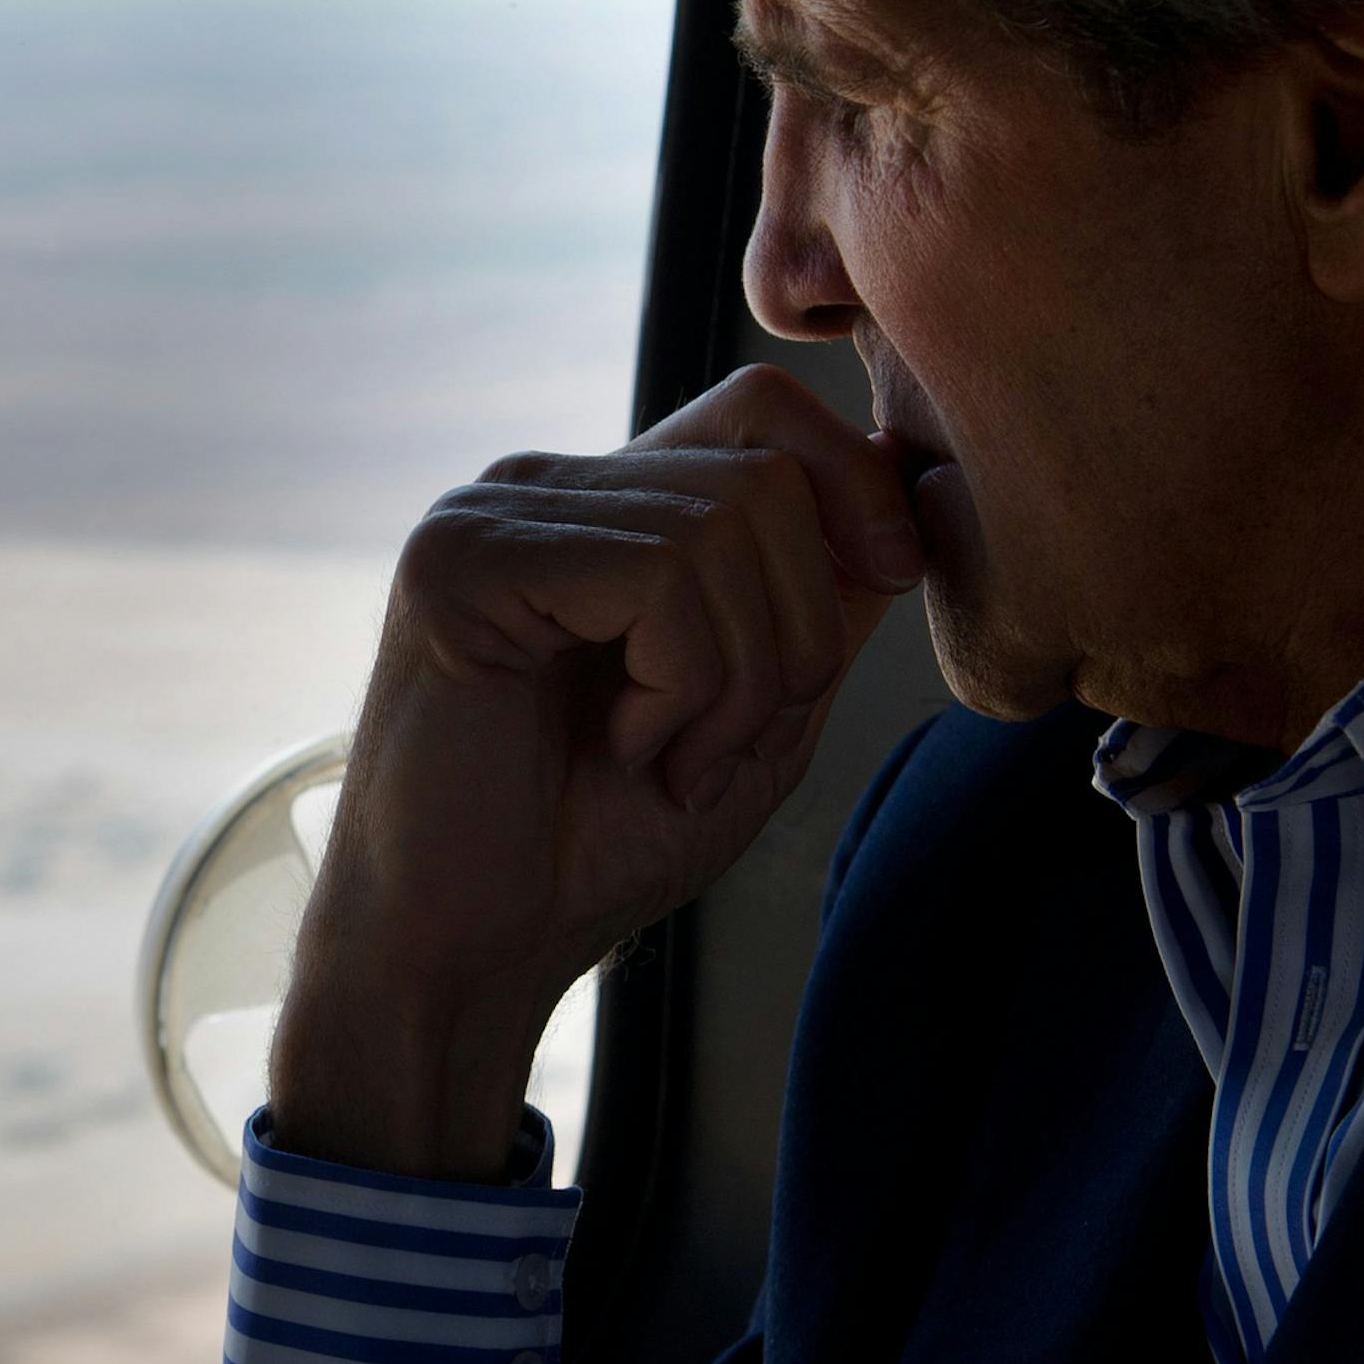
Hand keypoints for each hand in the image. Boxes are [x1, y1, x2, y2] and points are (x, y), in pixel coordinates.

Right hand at [269, 363, 924, 1179]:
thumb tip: (905, 484)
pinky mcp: (458, 563)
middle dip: (799, 633)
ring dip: (737, 682)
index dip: (854, 485)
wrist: (471, 952)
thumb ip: (822, 601)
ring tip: (669, 761)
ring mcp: (492, 516)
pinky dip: (679, 685)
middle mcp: (543, 488)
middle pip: (765, 476)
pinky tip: (622, 748)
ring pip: (722, 526)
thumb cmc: (597, 845)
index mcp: (605, 509)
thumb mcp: (758, 714)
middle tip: (725, 746)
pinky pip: (654, 573)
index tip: (891, 584)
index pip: (763, 411)